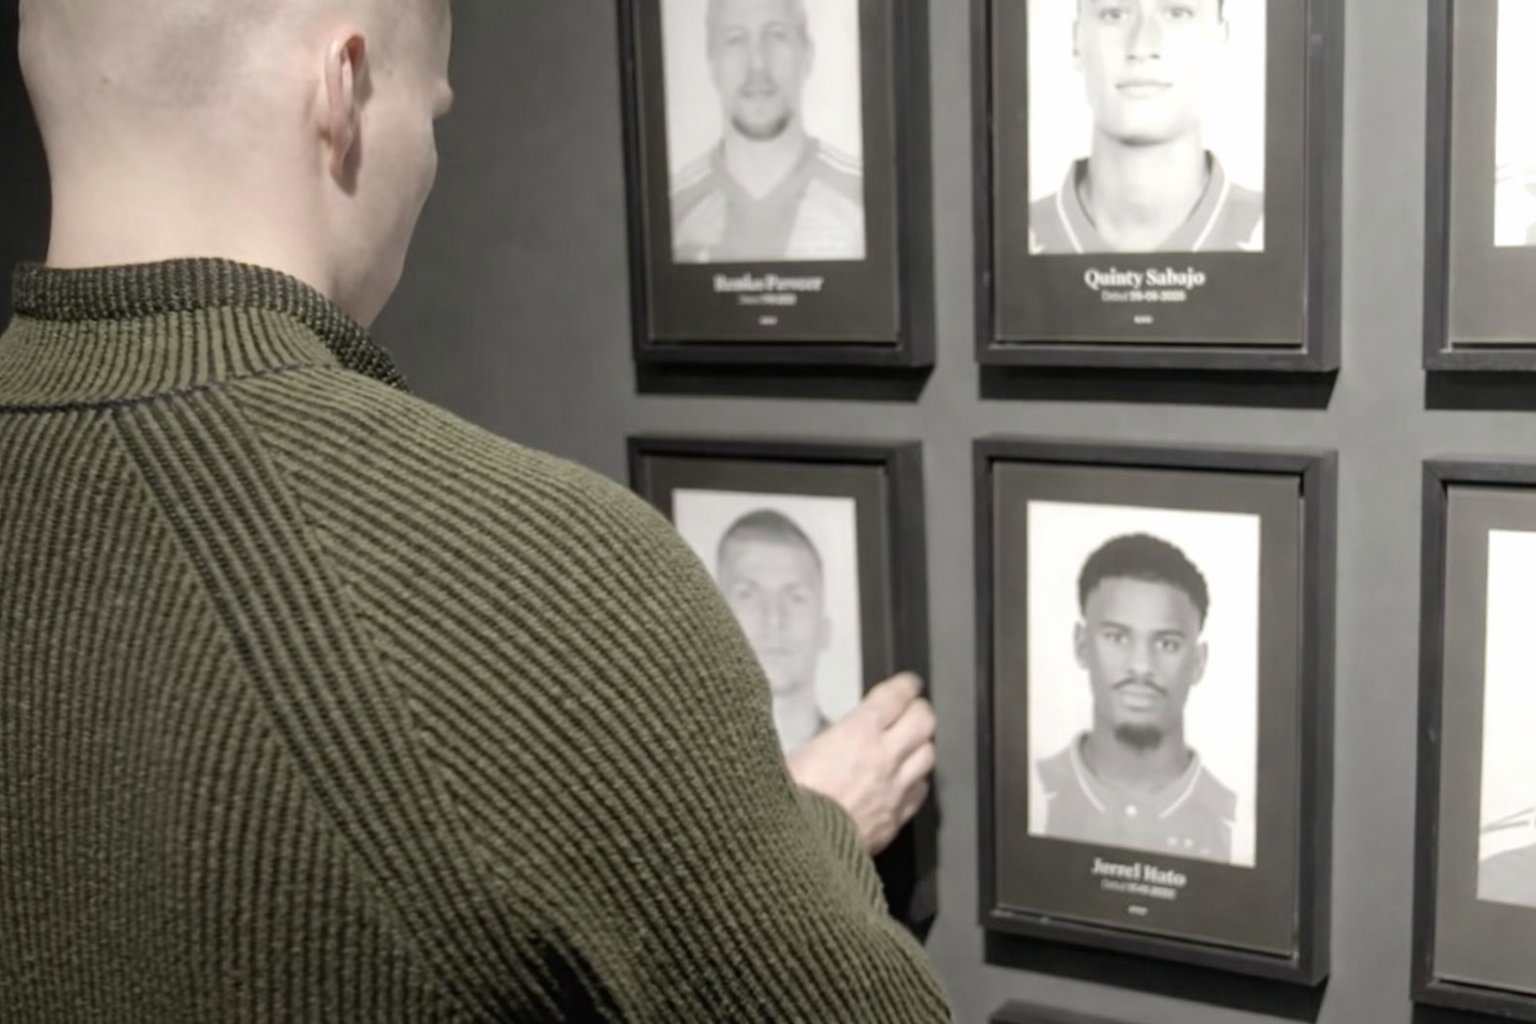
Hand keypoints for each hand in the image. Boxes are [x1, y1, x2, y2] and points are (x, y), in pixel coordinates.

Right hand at [787, 672, 935, 854]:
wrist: (794, 854)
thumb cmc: (783, 801)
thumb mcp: (784, 753)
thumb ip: (810, 737)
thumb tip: (813, 730)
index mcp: (855, 734)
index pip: (894, 698)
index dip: (905, 686)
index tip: (908, 683)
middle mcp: (883, 758)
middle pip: (922, 722)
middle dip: (920, 711)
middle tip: (914, 709)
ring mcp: (893, 791)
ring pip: (928, 757)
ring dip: (921, 747)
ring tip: (912, 744)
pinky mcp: (894, 821)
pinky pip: (919, 794)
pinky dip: (917, 782)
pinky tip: (906, 782)